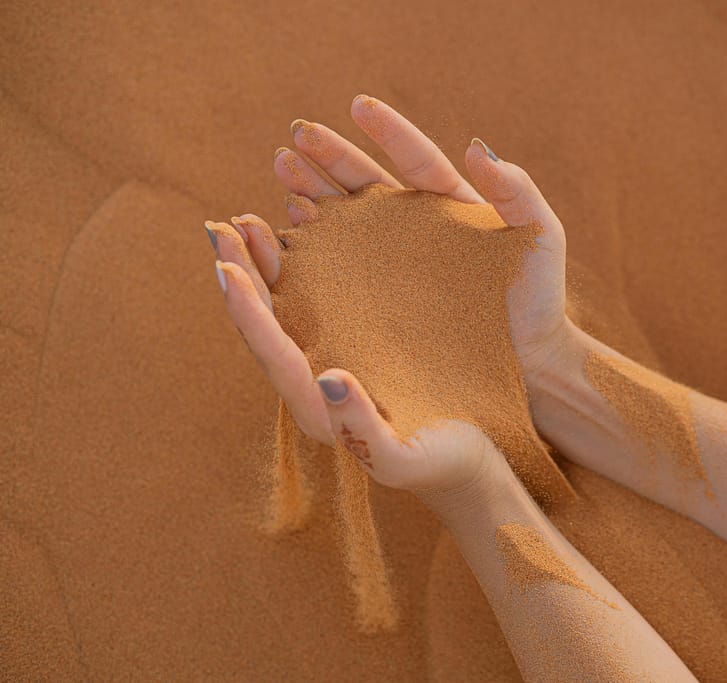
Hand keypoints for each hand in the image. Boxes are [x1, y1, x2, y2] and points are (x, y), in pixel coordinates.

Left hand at [206, 214, 495, 496]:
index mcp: (316, 406)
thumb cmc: (437, 464)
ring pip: (290, 305)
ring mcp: (336, 355)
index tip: (225, 265)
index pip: (272, 352)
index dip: (247, 310)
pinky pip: (323, 296)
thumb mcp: (402, 457)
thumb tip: (329, 380)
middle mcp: (315, 378)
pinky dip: (312, 260)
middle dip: (244, 272)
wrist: (468, 463)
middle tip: (225, 226)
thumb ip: (361, 427)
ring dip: (269, 261)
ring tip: (255, 218)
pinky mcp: (359, 340)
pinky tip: (314, 228)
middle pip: (268, 322)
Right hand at [271, 95, 573, 383]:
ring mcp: (400, 266)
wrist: (534, 363)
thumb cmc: (541, 298)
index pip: (416, 160)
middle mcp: (420, 230)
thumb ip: (517, 190)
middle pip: (368, 185)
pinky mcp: (387, 303)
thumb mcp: (540, 236)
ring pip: (348, 222)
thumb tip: (476, 146)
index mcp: (453, 206)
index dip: (388, 132)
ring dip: (314, 197)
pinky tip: (288, 237)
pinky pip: (345, 271)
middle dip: (330, 161)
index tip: (357, 105)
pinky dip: (317, 252)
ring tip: (282, 176)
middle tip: (293, 141)